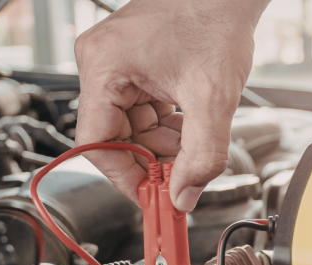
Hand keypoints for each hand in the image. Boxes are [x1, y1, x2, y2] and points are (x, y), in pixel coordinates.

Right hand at [74, 0, 269, 210]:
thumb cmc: (215, 15)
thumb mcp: (212, 97)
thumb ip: (203, 155)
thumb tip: (185, 195)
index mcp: (104, 67)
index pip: (96, 143)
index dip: (123, 177)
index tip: (148, 198)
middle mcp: (101, 64)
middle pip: (115, 137)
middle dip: (150, 161)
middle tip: (178, 181)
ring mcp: (116, 64)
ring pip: (131, 127)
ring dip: (161, 146)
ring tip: (192, 149)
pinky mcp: (134, 65)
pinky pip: (142, 111)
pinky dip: (166, 127)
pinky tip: (189, 129)